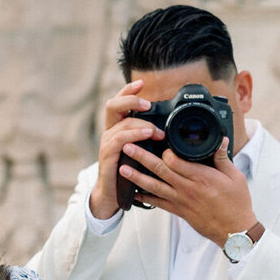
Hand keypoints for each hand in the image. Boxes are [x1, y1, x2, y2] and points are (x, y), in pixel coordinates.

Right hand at [89, 79, 165, 218]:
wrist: (113, 196)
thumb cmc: (129, 173)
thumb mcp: (142, 152)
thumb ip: (150, 139)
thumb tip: (171, 130)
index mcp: (118, 128)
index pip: (120, 103)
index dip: (129, 91)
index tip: (142, 82)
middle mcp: (110, 132)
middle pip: (113, 105)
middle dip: (130, 99)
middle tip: (148, 104)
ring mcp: (107, 143)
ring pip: (121, 122)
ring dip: (141, 124)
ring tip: (157, 130)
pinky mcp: (107, 156)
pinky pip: (119, 140)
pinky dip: (134, 135)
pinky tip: (146, 135)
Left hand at [118, 138, 256, 245]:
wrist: (234, 231)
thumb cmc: (236, 204)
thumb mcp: (235, 177)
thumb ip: (223, 158)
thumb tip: (221, 140)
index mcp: (201, 177)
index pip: (176, 161)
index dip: (164, 151)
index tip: (157, 140)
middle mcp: (187, 188)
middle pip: (160, 170)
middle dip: (142, 157)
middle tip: (127, 146)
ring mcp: (181, 200)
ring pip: (154, 186)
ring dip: (136, 177)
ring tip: (122, 168)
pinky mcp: (178, 211)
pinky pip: (157, 204)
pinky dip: (144, 198)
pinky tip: (133, 193)